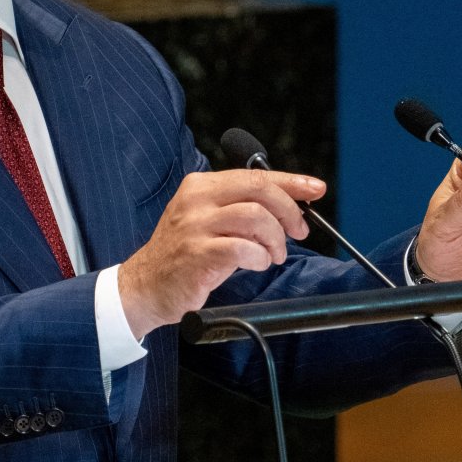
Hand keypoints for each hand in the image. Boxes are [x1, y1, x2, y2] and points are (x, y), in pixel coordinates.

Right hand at [119, 169, 323, 338]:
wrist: (145, 286)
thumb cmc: (183, 254)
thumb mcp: (208, 219)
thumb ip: (241, 207)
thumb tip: (290, 204)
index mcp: (201, 185)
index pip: (256, 175)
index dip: (292, 181)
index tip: (316, 188)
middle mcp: (197, 199)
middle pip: (260, 190)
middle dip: (289, 211)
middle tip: (298, 231)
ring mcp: (195, 226)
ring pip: (256, 217)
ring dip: (276, 239)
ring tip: (273, 254)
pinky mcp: (197, 254)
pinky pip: (243, 249)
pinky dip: (260, 257)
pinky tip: (257, 263)